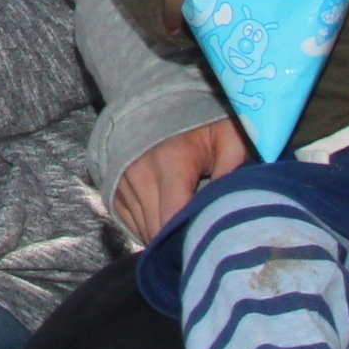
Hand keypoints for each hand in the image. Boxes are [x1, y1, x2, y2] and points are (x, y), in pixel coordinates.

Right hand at [112, 118, 249, 243]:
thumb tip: (234, 209)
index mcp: (171, 163)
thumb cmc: (201, 124)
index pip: (174, 219)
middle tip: (203, 241)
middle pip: (157, 231)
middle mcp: (140, 174)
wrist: (158, 102)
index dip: (192, 239)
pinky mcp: (113, 188)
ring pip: (144, 231)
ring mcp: (123, 182)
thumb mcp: (230, 139)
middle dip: (180, 242)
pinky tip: (167, 220)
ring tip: (186, 228)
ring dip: (164, 236)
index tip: (211, 245)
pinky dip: (148, 229)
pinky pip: (130, 225)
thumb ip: (234, 171)